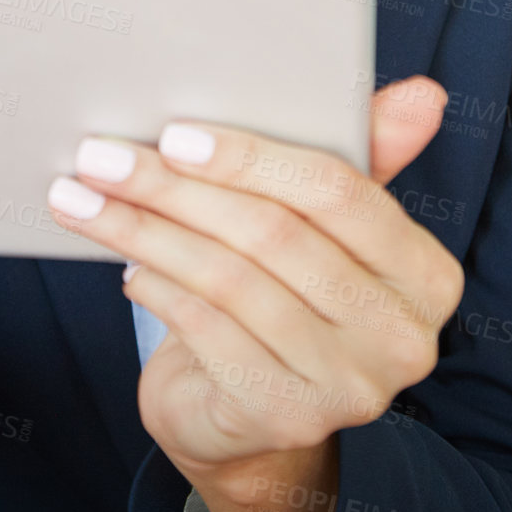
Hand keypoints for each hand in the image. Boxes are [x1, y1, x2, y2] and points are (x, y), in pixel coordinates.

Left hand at [45, 77, 461, 511]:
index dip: (253, 157)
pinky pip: (207, 331)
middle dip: (176, 187)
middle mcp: (401, 337)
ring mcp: (347, 387)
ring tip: (85, 199)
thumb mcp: (328, 219)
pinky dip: (158, 287)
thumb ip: (364, 153)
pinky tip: (125, 261)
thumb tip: (423, 94)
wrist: (256, 410)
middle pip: (273, 234)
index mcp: (426, 274)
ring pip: (229, 280)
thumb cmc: (294, 286)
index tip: (174, 132)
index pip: (340, 191)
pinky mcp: (286, 418)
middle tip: (102, 156)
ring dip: (146, 231)